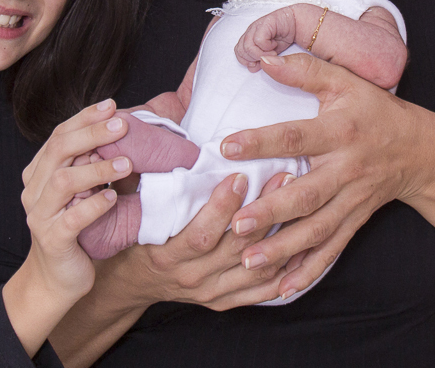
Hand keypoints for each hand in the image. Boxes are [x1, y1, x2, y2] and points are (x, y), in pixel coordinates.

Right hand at [7, 100, 136, 344]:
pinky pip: (71, 219)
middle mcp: (34, 190)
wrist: (56, 279)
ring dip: (97, 168)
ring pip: (63, 182)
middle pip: (59, 150)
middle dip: (91, 133)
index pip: (59, 135)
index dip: (84, 118)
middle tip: (122, 125)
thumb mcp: (81, 192)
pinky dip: (93, 206)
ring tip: (127, 163)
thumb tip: (121, 131)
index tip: (111, 105)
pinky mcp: (52, 240)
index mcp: (39, 173)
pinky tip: (112, 198)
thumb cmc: (75, 230)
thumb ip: (90, 164)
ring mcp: (40, 215)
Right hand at [100, 170, 294, 310]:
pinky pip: (261, 290)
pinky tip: (301, 244)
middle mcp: (190, 277)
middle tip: (284, 176)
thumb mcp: (138, 211)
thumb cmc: (139, 237)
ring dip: (281, 235)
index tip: (240, 174)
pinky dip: (284, 270)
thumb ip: (155, 181)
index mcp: (166, 253)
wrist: (133, 283)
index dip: (222, 206)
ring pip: (255, 268)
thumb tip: (170, 133)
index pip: (200, 233)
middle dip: (263, 210)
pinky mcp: (224, 301)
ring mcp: (210, 292)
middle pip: (235, 247)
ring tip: (299, 202)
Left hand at [219, 53, 434, 299]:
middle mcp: (347, 169)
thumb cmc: (374, 110)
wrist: (420, 149)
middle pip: (307, 194)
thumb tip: (263, 58)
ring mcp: (352, 200)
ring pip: (317, 230)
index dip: (262, 141)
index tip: (227, 147)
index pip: (297, 136)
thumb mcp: (345, 81)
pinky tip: (282, 288)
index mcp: (341, 131)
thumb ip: (305, 69)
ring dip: (283, 248)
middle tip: (235, 225)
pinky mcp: (355, 221)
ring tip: (248, 262)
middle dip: (271, 211)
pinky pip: (332, 250)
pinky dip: (308, 271)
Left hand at [235, 6, 297, 70]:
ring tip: (272, 53)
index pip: (238, 52)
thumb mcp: (270, 54)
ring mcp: (256, 27)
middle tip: (267, 58)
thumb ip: (259, 61)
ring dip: (261, 54)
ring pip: (247, 46)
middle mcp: (250, 32)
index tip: (258, 64)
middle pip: (241, 50)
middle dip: (254, 59)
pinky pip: (259, 40)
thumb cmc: (282, 37)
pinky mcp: (264, 24)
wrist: (295, 23)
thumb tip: (251, 68)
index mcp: (249, 38)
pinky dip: (267, 47)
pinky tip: (274, 45)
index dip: (246, 61)